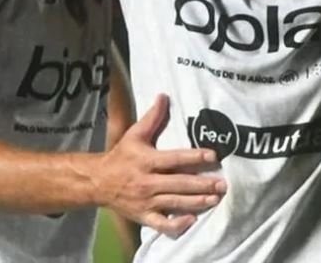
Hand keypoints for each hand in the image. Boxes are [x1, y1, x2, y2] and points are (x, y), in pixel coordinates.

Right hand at [89, 94, 225, 237]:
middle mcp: (147, 182)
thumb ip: (152, 117)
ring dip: (197, 202)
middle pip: (179, 183)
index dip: (194, 157)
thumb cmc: (121, 156)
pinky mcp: (143, 216)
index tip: (213, 156)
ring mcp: (146, 201)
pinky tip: (193, 220)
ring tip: (215, 199)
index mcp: (147, 161)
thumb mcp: (134, 134)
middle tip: (223, 184)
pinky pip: (162, 225)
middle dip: (202, 184)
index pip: (174, 158)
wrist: (98, 182)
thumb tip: (164, 96)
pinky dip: (177, 225)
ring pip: (175, 203)